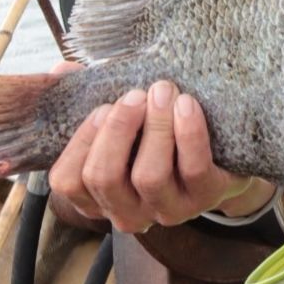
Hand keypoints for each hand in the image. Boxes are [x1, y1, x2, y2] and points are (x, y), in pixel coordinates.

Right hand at [46, 68, 262, 232]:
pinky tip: (187, 105)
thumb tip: (60, 70)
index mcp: (98, 199)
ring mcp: (168, 211)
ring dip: (155, 127)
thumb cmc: (161, 139)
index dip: (81, 142)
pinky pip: (193, 168)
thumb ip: (89, 101)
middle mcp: (128, 213)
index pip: (68, 181)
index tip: (102, 107)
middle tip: (135, 95)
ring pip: (149, 175)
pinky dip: (188, 133)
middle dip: (118, 130)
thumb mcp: (125, 125)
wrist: (224, 159)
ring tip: (163, 91)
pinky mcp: (205, 198)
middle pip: (105, 177)